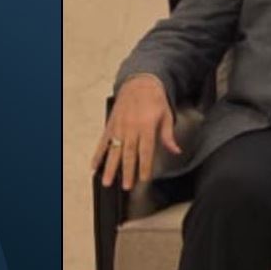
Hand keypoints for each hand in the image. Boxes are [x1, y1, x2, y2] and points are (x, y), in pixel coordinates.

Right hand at [91, 74, 179, 189]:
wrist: (139, 83)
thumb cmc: (155, 100)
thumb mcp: (167, 116)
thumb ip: (168, 136)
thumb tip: (176, 150)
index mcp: (147, 127)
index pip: (146, 151)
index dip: (145, 166)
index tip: (143, 178)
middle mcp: (131, 128)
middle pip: (129, 154)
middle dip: (127, 171)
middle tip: (126, 186)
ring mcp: (119, 127)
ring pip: (114, 151)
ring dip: (110, 167)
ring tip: (107, 181)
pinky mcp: (110, 125)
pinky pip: (103, 142)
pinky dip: (98, 155)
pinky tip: (94, 166)